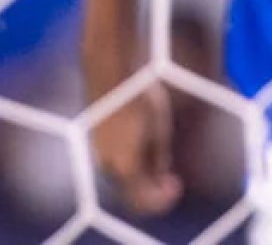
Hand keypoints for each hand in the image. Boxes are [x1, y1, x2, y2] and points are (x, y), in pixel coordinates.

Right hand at [92, 83, 182, 215]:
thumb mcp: (160, 131)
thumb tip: (160, 174)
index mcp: (126, 167)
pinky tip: (141, 144)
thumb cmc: (139, 98)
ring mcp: (98, 153)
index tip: (177, 184)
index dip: (164, 199)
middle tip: (170, 178)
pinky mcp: (95, 140)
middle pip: (132, 193)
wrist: (110, 70)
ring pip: (121, 178)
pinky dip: (129, 163)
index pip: (145, 201)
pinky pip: (113, 162)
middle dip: (152, 189)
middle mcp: (108, 166)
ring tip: (158, 158)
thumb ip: (159, 159)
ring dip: (140, 176)